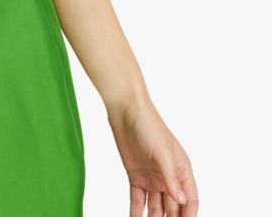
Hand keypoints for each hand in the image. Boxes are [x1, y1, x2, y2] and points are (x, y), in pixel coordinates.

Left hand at [107, 96, 198, 215]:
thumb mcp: (162, 152)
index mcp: (182, 170)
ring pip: (156, 207)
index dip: (189, 216)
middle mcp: (169, 177)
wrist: (125, 110)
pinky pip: (138, 200)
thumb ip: (171, 178)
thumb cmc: (149, 125)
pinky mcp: (136, 176)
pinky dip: (136, 212)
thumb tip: (181, 201)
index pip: (190, 201)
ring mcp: (152, 178)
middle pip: (173, 208)